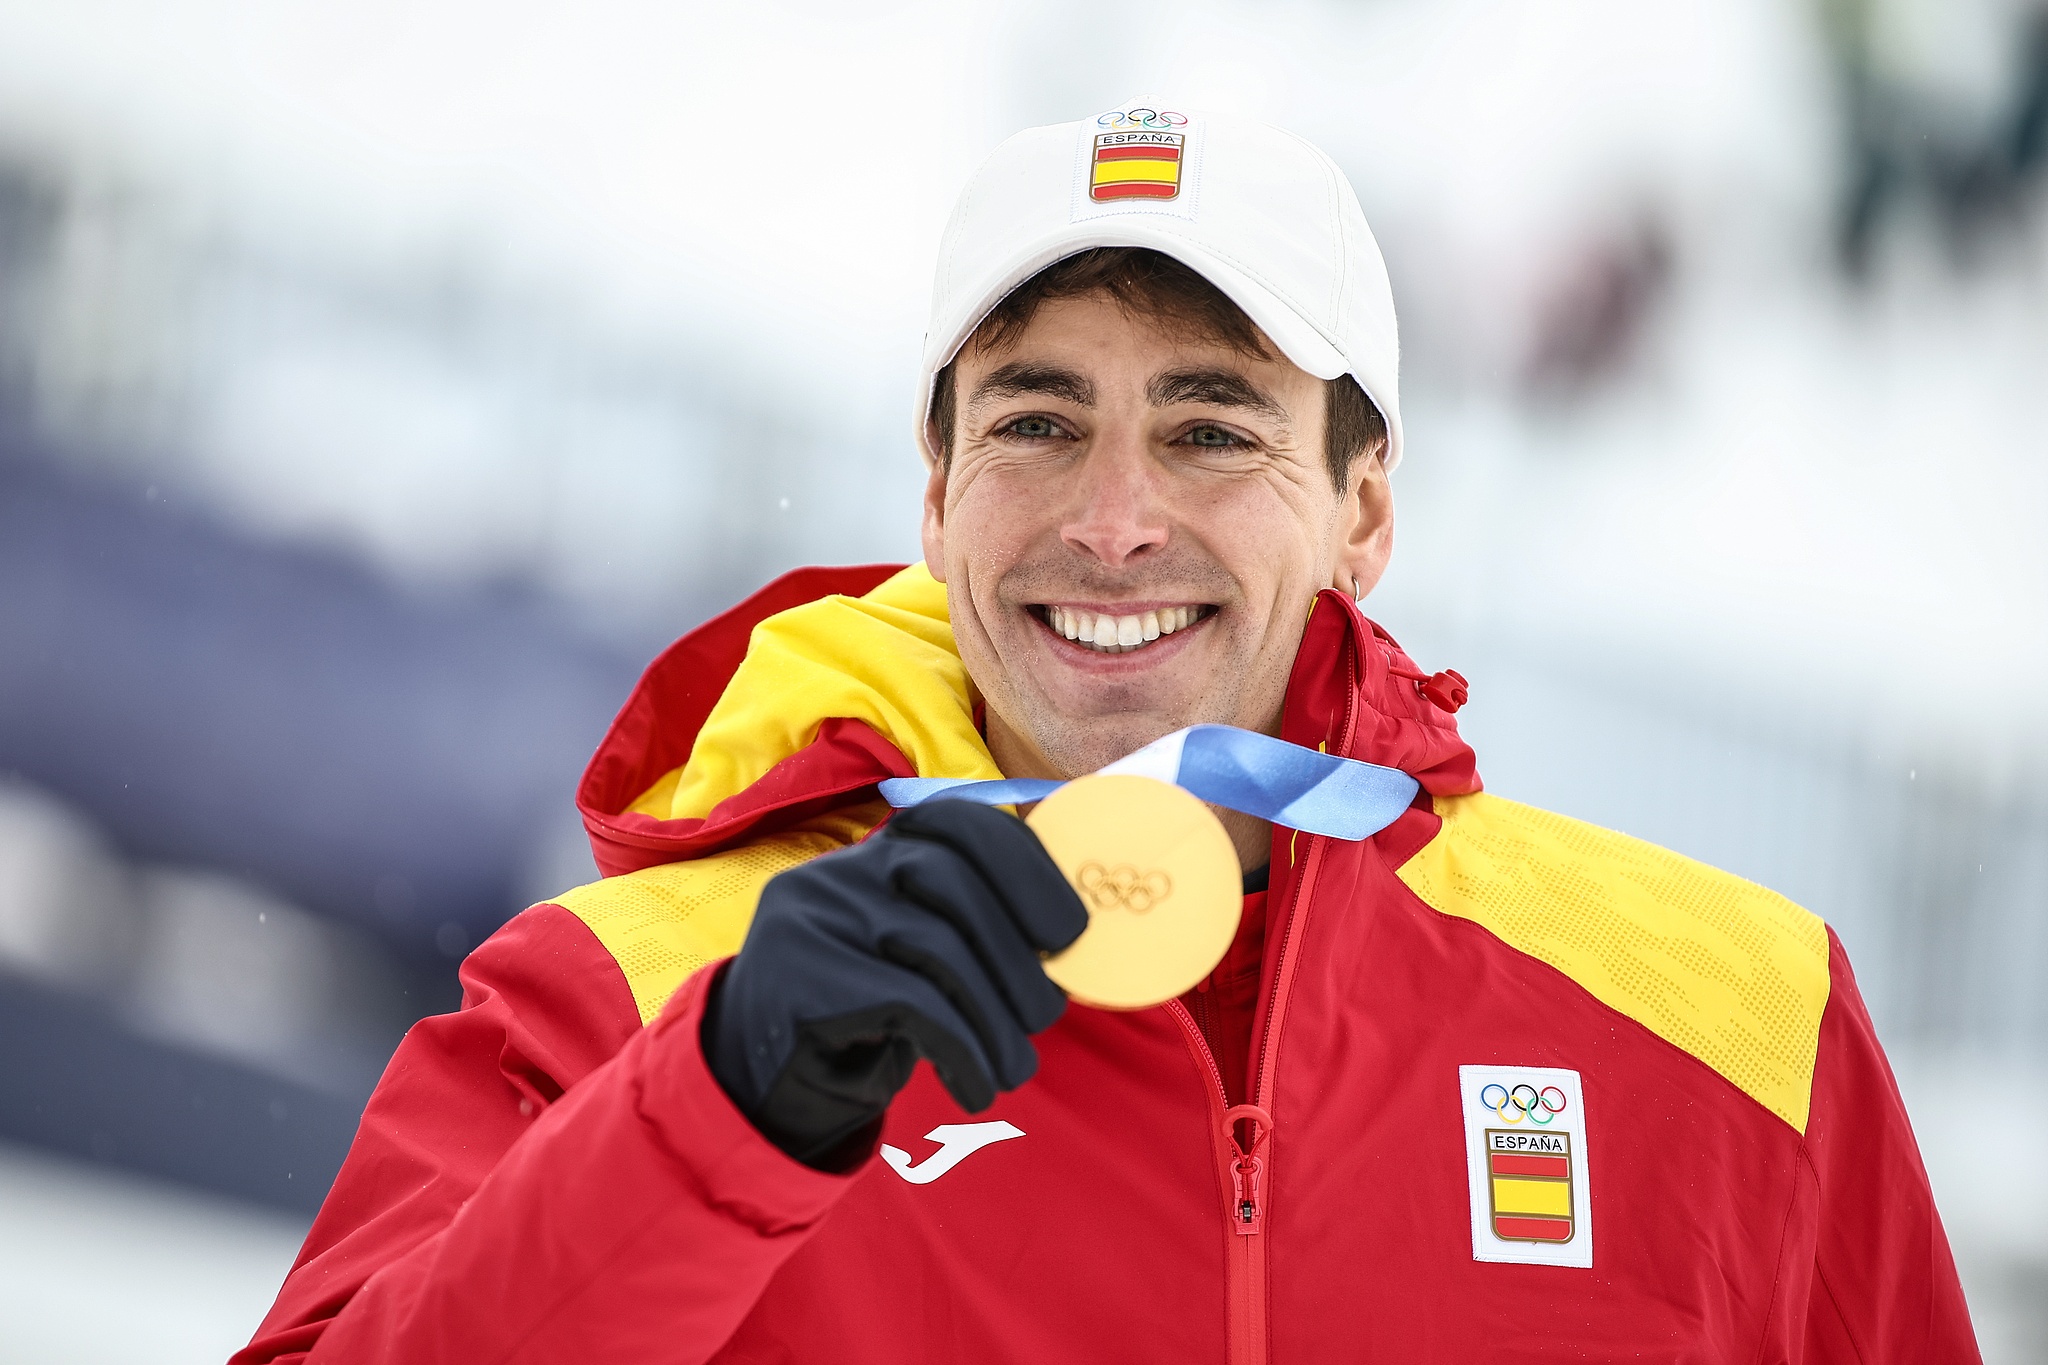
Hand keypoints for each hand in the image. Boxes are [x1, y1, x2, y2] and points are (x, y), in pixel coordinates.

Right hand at [701, 800, 1087, 1166]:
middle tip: (1045, 1015)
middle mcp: (842, 869)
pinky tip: (974, 1086)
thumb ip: (976, 929)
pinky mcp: (802, 975)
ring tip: (1013, 1070)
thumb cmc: (868, 1012)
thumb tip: (1075, 939)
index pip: (959, 820)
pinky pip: (911, 1004)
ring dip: (995, 1019)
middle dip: (1016, 955)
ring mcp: (814, 916)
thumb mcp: (921, 958)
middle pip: (953, 881)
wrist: (764, 1076)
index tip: (1069, 931)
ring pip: (938, 948)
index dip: (1027, 867)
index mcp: (881, 851)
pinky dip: (963, 1048)